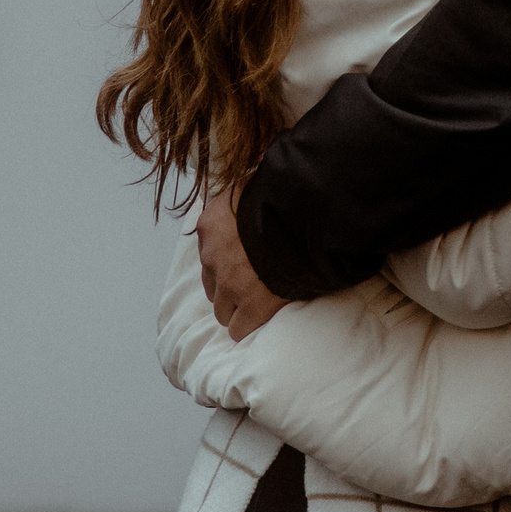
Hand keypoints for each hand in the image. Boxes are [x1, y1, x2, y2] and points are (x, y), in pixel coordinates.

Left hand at [196, 183, 288, 340]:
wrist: (303, 218)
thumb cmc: (284, 195)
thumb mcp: (252, 183)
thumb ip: (244, 194)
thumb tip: (253, 186)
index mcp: (210, 224)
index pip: (207, 252)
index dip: (227, 259)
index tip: (243, 259)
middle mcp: (212, 256)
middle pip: (211, 284)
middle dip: (229, 286)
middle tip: (253, 281)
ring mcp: (230, 283)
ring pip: (222, 310)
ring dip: (238, 307)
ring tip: (259, 300)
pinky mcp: (251, 306)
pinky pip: (239, 329)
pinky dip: (249, 325)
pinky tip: (262, 317)